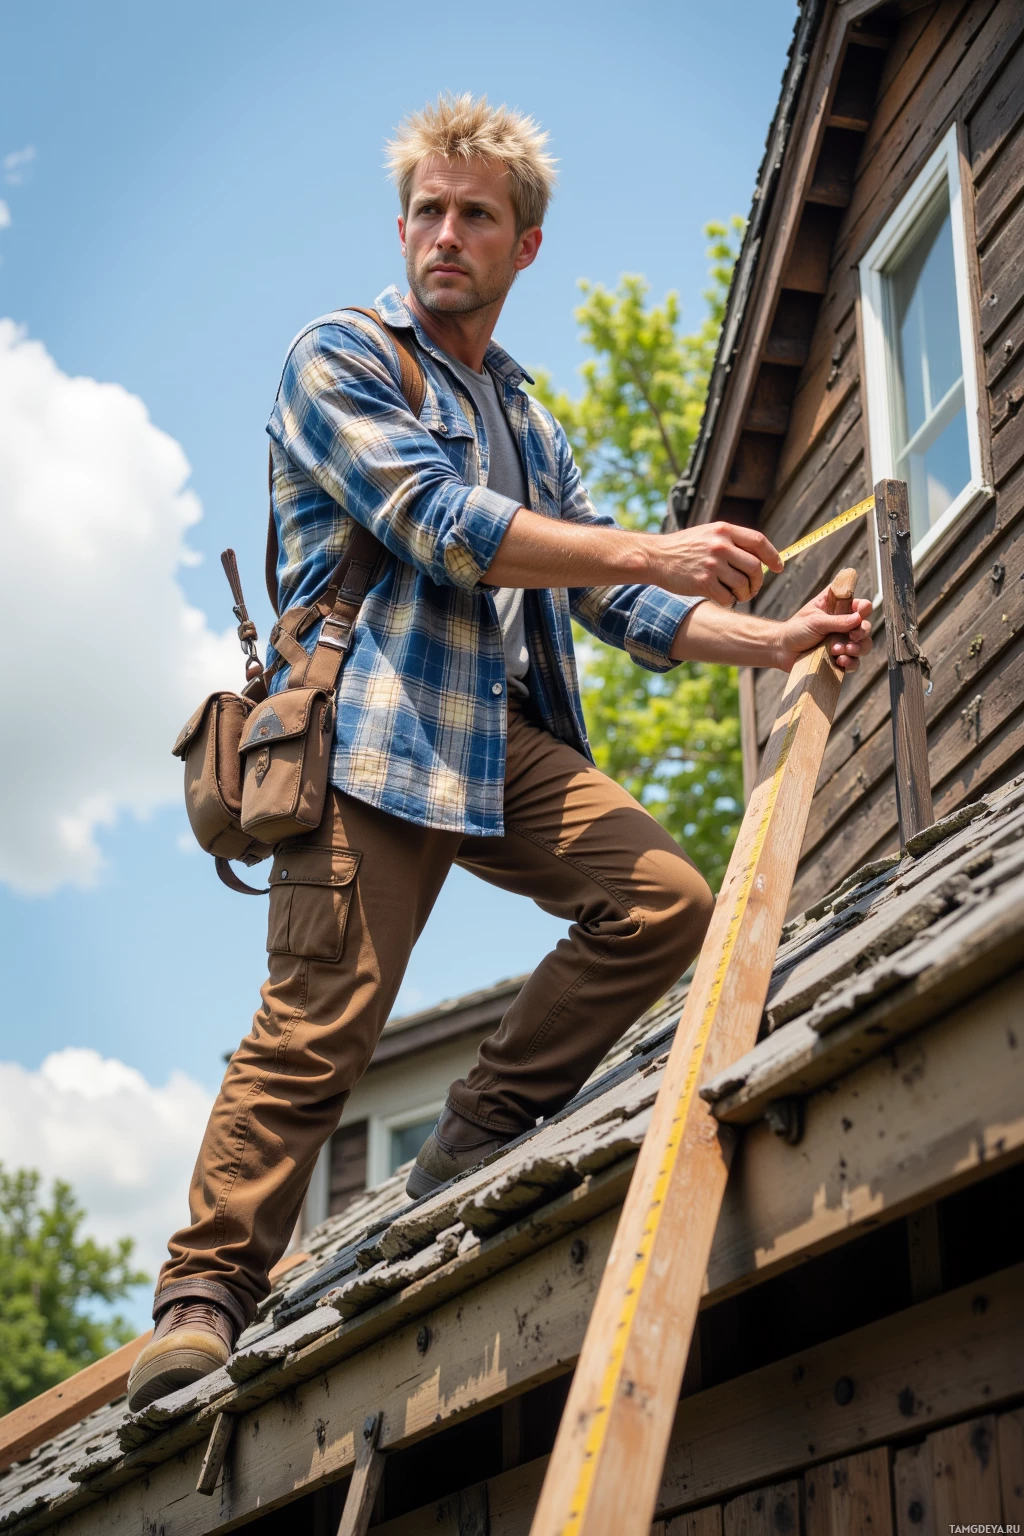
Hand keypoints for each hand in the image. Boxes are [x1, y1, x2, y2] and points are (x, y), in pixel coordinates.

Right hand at [655, 522, 783, 604]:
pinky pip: (727, 597)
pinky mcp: (702, 582)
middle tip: (753, 589)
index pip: (758, 541)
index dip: (772, 556)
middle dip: (758, 582)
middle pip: (754, 566)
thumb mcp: (708, 534)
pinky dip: (729, 602)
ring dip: (745, 595)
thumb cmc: (684, 548)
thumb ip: (731, 541)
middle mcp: (720, 545)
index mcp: (724, 530)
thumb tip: (759, 557)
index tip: (778, 567)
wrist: (656, 557)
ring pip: (743, 584)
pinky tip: (722, 598)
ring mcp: (711, 564)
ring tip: (738, 596)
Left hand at [774, 586, 872, 672]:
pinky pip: (854, 663)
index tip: (860, 612)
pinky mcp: (840, 659)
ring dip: (858, 648)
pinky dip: (851, 662)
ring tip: (842, 650)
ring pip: (864, 645)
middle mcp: (844, 624)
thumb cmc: (796, 630)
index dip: (863, 607)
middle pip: (865, 626)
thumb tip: (858, 618)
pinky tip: (840, 661)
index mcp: (838, 608)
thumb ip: (837, 621)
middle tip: (853, 636)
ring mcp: (843, 642)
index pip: (859, 604)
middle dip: (863, 631)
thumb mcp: (815, 621)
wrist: (782, 650)